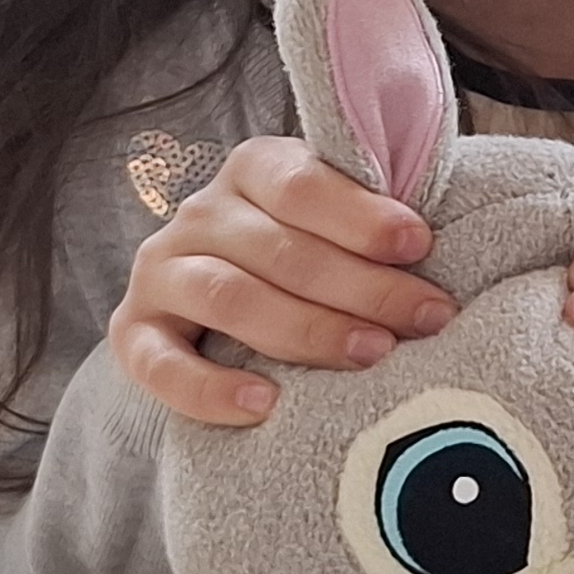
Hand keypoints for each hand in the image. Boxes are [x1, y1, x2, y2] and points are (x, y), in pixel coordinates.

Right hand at [113, 136, 451, 426]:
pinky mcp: (133, 332)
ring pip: (230, 298)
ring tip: (370, 354)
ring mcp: (161, 271)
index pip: (301, 184)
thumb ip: (377, 223)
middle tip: (425, 317)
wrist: (220, 305)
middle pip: (279, 249)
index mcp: (255, 169)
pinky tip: (264, 405)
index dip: (361, 216)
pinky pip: (161, 365)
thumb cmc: (314, 257)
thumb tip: (441, 249)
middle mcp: (201, 213)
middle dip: (362, 286)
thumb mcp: (340, 222)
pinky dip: (210, 388)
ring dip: (306, 329)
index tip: (420, 245)